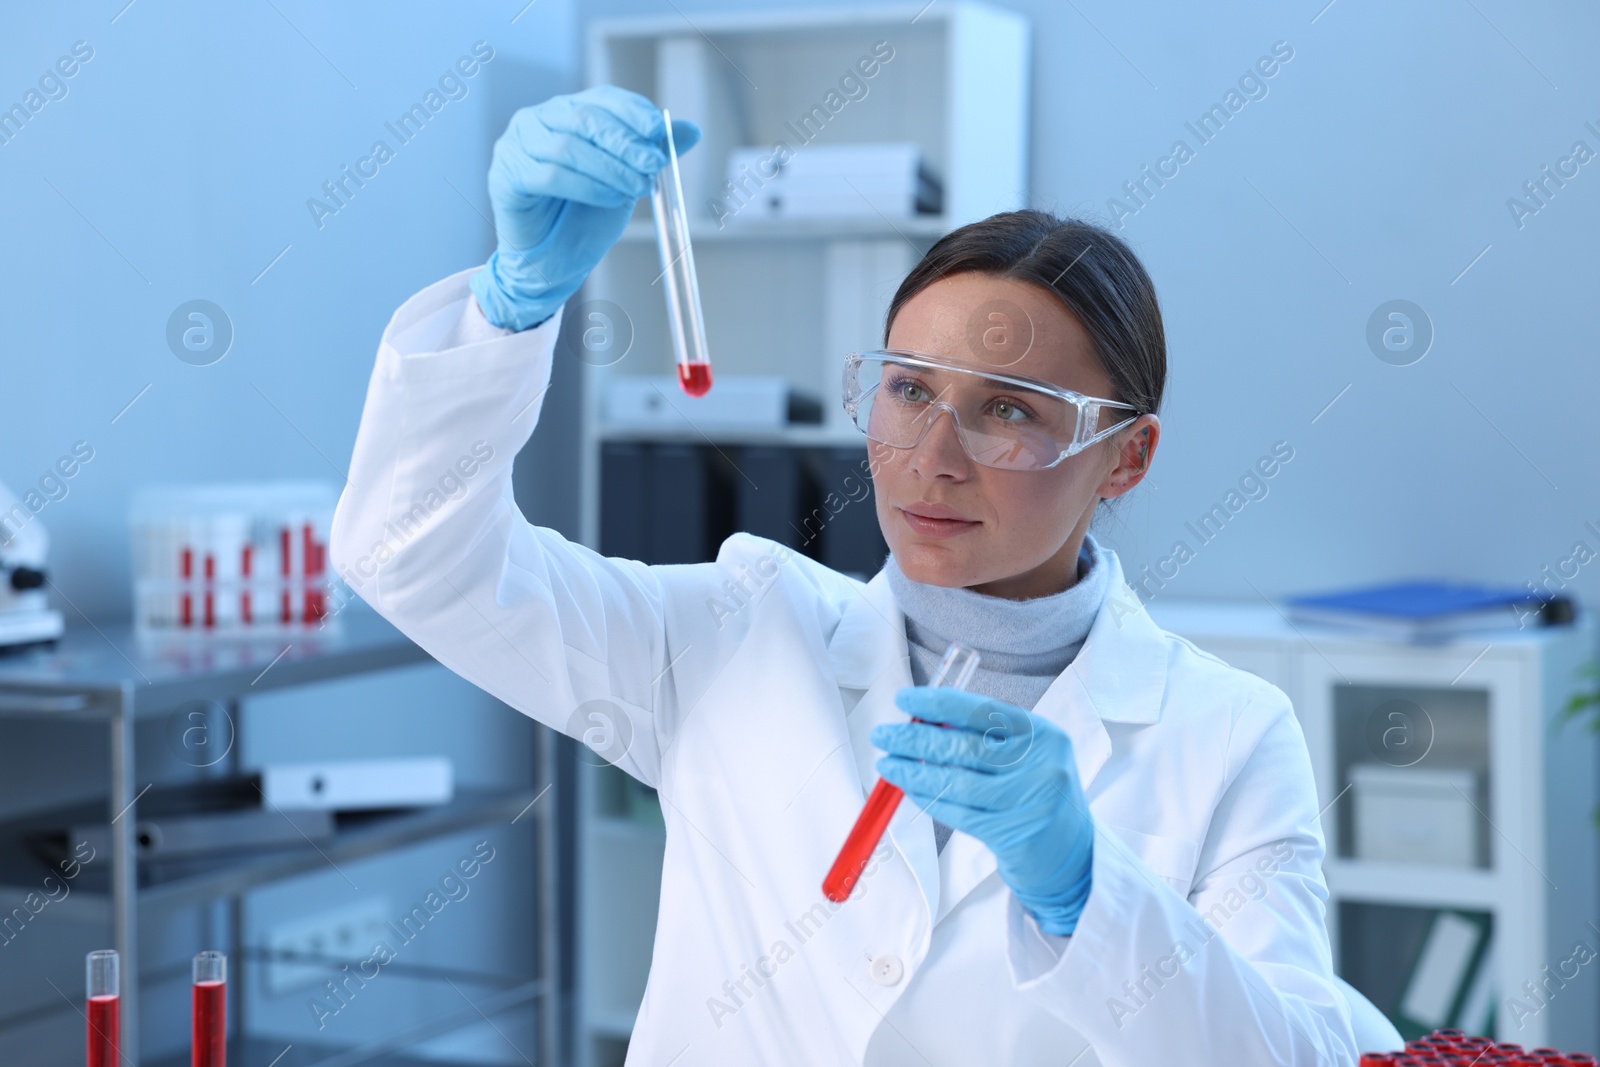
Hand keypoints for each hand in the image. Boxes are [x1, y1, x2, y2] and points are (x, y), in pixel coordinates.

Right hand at [469, 85, 701, 330]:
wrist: (554, 262)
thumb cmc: (585, 218)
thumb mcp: (627, 180)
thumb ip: (652, 153)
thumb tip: (691, 130)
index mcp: (567, 112)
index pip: (602, 98)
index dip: (633, 112)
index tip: (660, 131)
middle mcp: (538, 120)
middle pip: (585, 119)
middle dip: (625, 142)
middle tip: (654, 163)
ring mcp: (516, 145)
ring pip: (569, 147)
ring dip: (610, 168)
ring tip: (637, 187)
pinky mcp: (505, 175)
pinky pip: (551, 175)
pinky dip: (588, 186)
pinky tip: (611, 198)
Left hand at [871, 686, 1093, 934]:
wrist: (1074, 856)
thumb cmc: (1036, 795)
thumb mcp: (1024, 756)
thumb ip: (983, 737)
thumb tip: (923, 720)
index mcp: (1043, 734)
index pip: (981, 711)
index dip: (937, 703)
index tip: (903, 699)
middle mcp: (1041, 764)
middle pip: (963, 747)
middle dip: (914, 739)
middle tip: (882, 735)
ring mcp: (1029, 801)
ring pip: (956, 782)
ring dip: (912, 772)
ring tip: (886, 764)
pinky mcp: (1013, 834)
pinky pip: (958, 812)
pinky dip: (928, 799)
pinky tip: (909, 789)